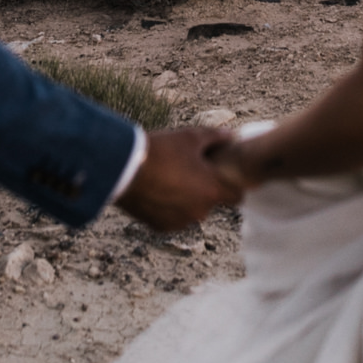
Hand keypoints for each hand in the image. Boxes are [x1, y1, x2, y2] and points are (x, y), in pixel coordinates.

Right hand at [116, 126, 242, 231]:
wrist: (124, 168)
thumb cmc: (161, 151)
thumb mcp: (190, 137)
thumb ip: (216, 137)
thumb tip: (231, 135)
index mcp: (212, 190)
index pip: (237, 196)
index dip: (233, 185)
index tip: (225, 176)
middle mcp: (200, 211)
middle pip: (210, 202)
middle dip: (203, 189)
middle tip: (189, 170)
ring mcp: (180, 222)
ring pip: (190, 211)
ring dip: (185, 199)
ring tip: (169, 178)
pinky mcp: (161, 227)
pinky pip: (171, 217)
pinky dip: (167, 207)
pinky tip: (156, 190)